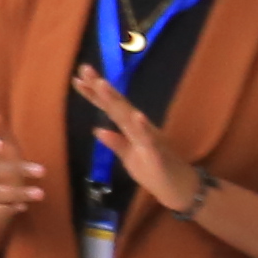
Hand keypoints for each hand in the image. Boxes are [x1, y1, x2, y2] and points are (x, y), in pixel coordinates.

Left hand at [66, 68, 194, 217]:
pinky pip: (150, 140)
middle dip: (100, 88)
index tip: (77, 78)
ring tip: (102, 85)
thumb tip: (97, 130)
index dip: (93, 94)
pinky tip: (137, 116)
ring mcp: (149, 139)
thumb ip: (115, 143)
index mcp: (130, 129)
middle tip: (85, 68)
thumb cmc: (155, 172)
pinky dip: (143, 128)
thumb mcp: (129, 158)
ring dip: (117, 101)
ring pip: (130, 117)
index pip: (109, 108)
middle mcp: (140, 128)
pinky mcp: (158, 154)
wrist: (180, 189)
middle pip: (117, 105)